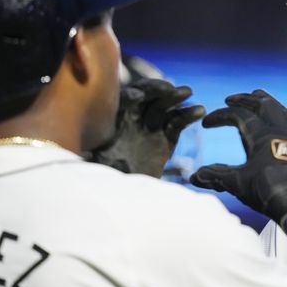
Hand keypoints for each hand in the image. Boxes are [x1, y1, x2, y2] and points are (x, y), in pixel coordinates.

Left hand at [87, 78, 204, 177]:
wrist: (127, 197)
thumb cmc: (107, 180)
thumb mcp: (96, 167)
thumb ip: (94, 158)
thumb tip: (86, 155)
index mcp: (112, 121)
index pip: (119, 101)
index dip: (127, 97)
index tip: (136, 98)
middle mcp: (132, 118)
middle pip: (144, 96)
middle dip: (155, 90)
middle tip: (167, 88)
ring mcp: (152, 125)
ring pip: (164, 105)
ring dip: (175, 96)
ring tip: (187, 92)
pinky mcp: (168, 136)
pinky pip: (179, 121)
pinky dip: (189, 114)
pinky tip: (200, 110)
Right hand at [190, 89, 286, 227]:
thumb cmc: (268, 190)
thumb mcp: (238, 183)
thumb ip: (216, 176)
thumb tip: (194, 177)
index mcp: (262, 134)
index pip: (239, 115)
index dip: (221, 116)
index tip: (206, 123)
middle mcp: (281, 130)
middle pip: (263, 105)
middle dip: (245, 99)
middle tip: (231, 99)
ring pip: (282, 111)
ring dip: (268, 103)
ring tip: (258, 99)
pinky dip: (284, 121)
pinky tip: (282, 126)